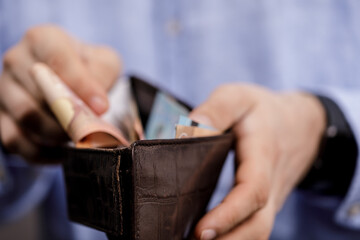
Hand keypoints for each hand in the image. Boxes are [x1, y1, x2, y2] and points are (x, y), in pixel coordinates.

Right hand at [0, 24, 120, 161]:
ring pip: (26, 118)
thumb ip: (102, 76)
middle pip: (39, 93)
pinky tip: (63, 152)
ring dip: (58, 134)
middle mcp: (17, 60)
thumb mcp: (104, 63)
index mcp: (43, 40)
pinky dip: (42, 152)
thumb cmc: (88, 68)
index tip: (101, 107)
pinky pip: (16, 141)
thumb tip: (96, 105)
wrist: (71, 79)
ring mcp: (5, 89)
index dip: (80, 85)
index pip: (57, 59)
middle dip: (70, 117)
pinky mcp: (1, 116)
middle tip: (93, 130)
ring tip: (80, 139)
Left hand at [190, 83, 325, 239]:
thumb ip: (215, 110)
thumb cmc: (264, 110)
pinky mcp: (266, 201)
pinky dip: (235, 235)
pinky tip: (211, 235)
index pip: (253, 191)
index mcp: (263, 154)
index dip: (229, 214)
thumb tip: (186, 132)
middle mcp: (271, 182)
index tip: (201, 229)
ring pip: (258, 230)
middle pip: (258, 224)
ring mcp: (271, 196)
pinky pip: (254, 224)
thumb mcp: (239, 98)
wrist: (300, 124)